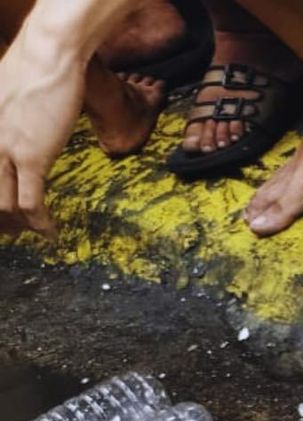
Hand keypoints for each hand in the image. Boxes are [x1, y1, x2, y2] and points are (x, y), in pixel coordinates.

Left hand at [0, 26, 89, 236]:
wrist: (47, 58)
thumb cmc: (28, 72)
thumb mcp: (2, 103)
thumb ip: (2, 126)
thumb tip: (10, 140)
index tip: (5, 216)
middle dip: (1, 221)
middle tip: (13, 232)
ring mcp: (3, 151)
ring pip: (3, 205)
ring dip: (20, 225)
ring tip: (33, 231)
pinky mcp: (30, 156)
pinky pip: (31, 201)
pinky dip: (40, 223)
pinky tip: (51, 232)